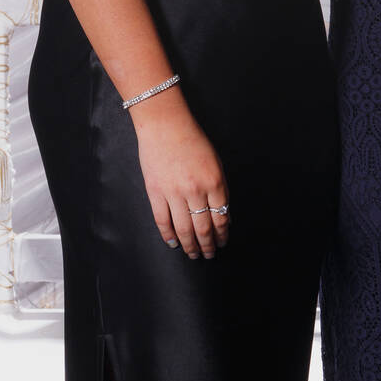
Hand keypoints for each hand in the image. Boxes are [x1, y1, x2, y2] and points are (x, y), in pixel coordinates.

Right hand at [130, 97, 229, 258]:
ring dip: (190, 245)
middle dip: (208, 245)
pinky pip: (162, 221)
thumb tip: (224, 215)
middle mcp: (195, 191)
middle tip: (209, 254)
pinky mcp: (155, 192)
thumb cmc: (193, 140)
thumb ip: (221, 189)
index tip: (222, 242)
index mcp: (214, 182)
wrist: (165, 125)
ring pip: (184, 229)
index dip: (222, 234)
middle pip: (203, 228)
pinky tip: (173, 243)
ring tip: (193, 254)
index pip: (221, 218)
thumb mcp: (216, 163)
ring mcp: (174, 193)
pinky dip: (168, 235)